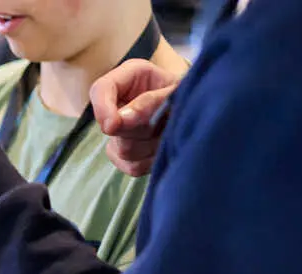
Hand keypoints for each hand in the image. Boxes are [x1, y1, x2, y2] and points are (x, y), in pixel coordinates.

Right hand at [89, 59, 181, 175]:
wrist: (201, 109)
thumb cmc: (189, 93)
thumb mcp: (177, 89)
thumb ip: (150, 101)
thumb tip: (120, 121)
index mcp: (128, 78)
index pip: (100, 90)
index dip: (102, 109)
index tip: (113, 125)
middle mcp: (118, 104)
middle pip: (114, 128)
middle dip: (143, 128)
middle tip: (169, 119)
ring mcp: (119, 133)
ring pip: (124, 150)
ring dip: (151, 145)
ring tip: (171, 132)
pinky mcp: (125, 156)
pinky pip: (133, 166)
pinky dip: (152, 160)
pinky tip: (164, 147)